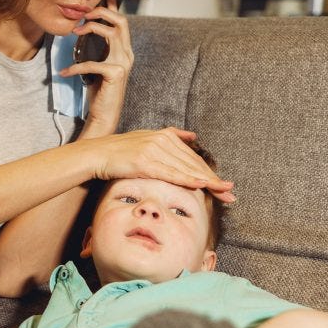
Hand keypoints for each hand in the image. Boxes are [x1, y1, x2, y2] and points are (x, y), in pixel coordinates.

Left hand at [59, 0, 132, 136]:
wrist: (104, 117)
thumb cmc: (98, 92)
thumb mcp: (97, 66)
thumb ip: (96, 50)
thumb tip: (82, 32)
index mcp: (124, 51)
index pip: (121, 22)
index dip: (112, 5)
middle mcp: (128, 55)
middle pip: (121, 21)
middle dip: (101, 12)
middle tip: (82, 14)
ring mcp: (124, 64)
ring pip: (112, 33)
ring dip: (91, 28)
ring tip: (74, 33)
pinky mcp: (115, 74)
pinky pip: (92, 63)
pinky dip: (75, 67)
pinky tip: (63, 73)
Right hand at [87, 127, 235, 202]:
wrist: (96, 154)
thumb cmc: (120, 151)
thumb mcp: (146, 138)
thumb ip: (171, 135)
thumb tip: (192, 135)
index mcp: (165, 135)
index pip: (192, 157)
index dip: (209, 172)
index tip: (224, 184)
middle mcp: (162, 140)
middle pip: (194, 163)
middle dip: (214, 180)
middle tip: (231, 192)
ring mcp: (153, 150)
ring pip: (186, 169)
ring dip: (207, 182)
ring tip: (223, 193)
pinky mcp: (144, 162)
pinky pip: (171, 173)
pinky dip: (187, 179)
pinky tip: (201, 185)